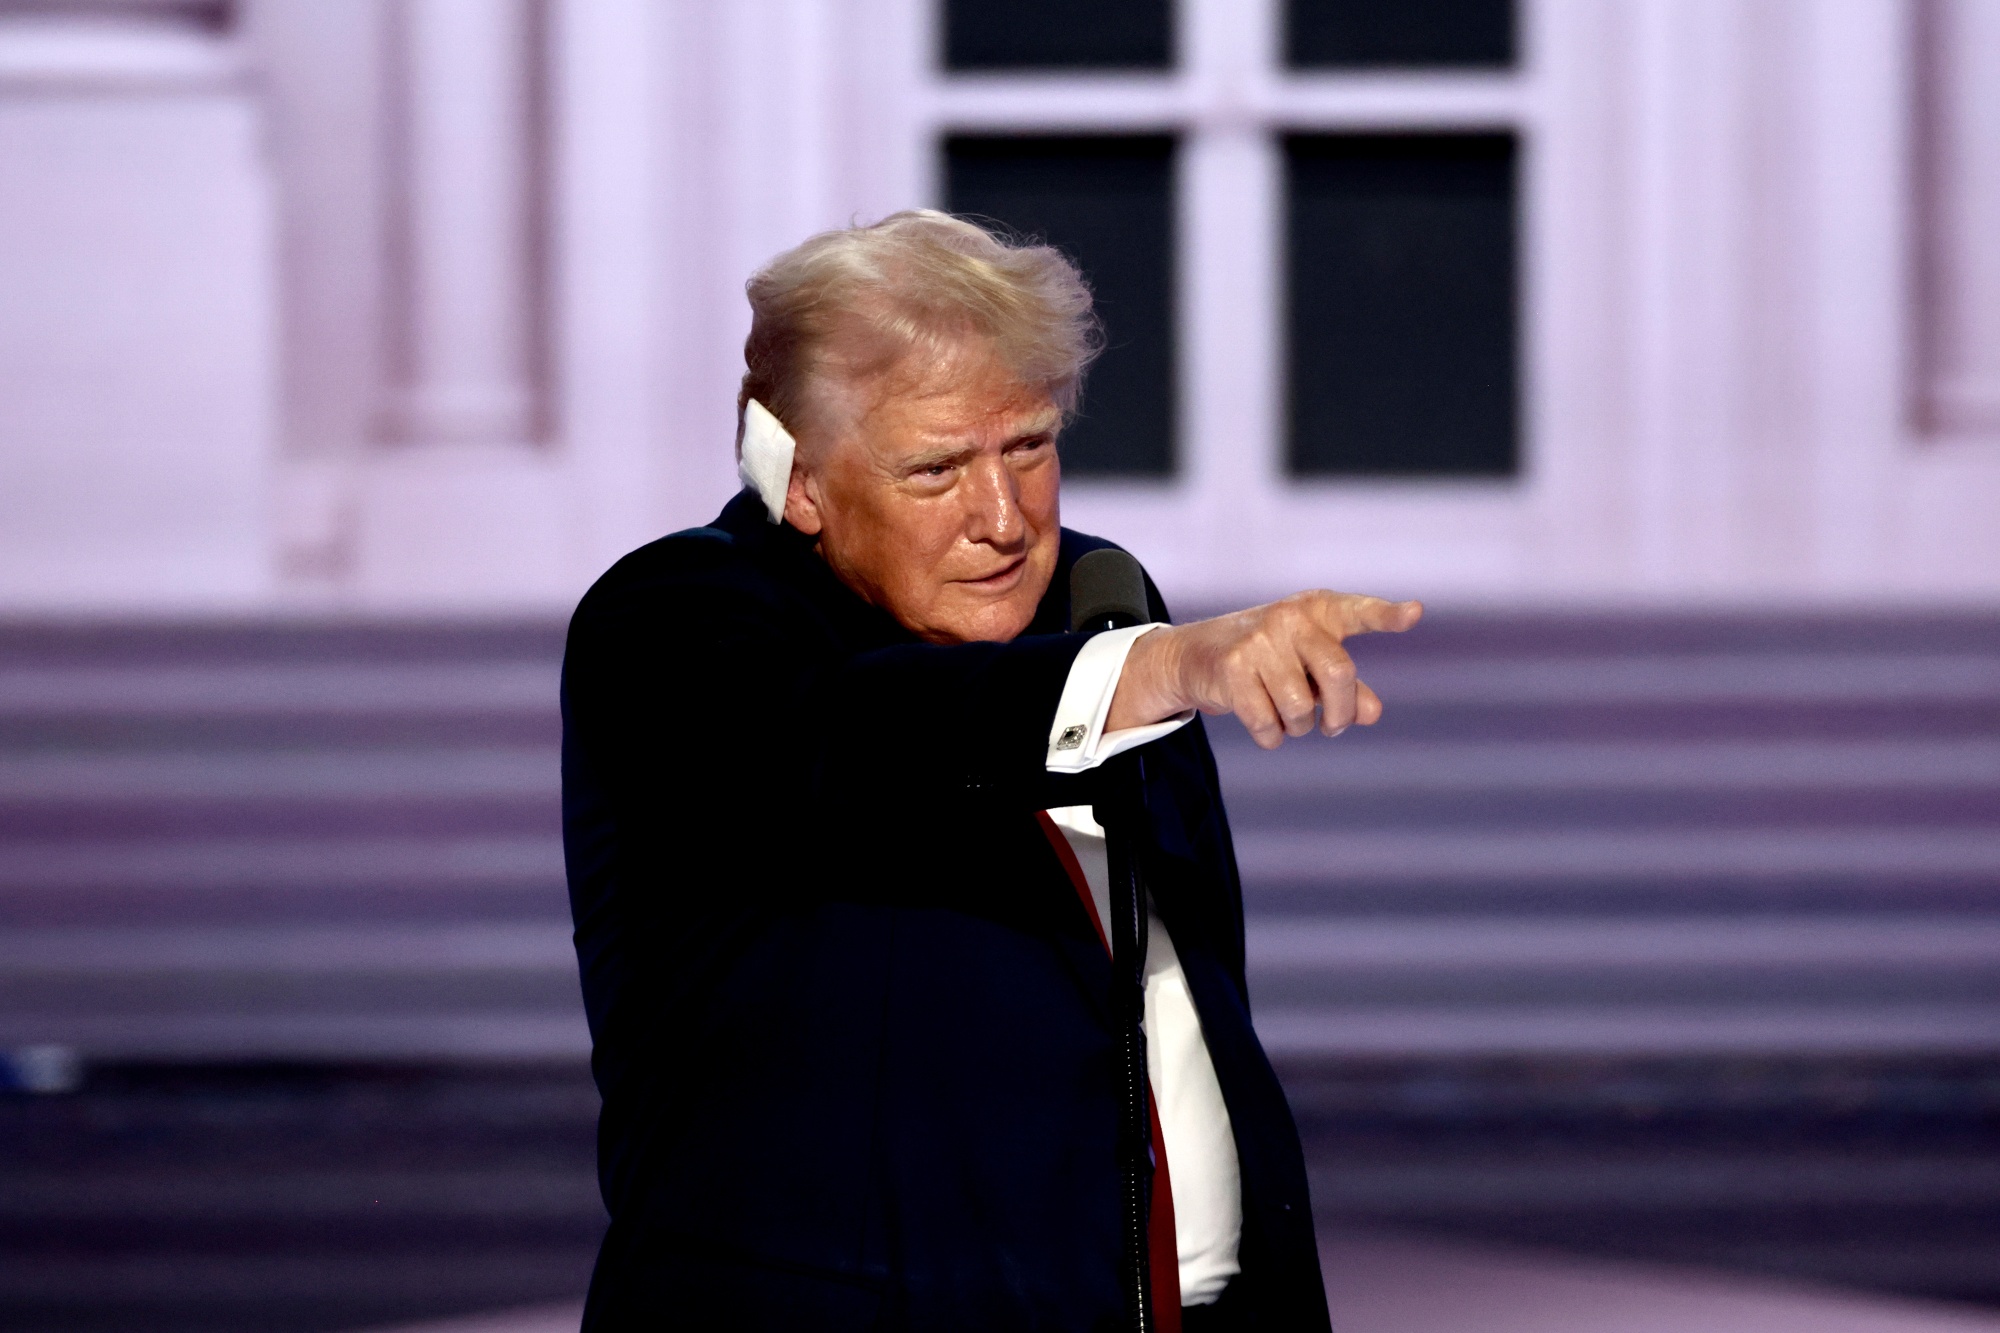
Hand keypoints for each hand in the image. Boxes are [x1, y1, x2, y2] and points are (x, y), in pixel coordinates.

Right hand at [1107, 592, 1421, 748]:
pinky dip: (1271, 737)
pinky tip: (1265, 726)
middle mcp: (1290, 618)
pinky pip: (1268, 723)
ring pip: (1301, 708)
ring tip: (1285, 716)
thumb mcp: (1309, 666)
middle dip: (1341, 713)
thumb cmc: (1267, 659)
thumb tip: (1372, 713)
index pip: (1359, 612)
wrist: (1194, 655)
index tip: (1414, 614)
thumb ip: (1347, 688)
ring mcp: (1259, 640)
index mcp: (1317, 610)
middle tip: (1333, 727)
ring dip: (1298, 727)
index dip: (1387, 616)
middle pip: (1339, 673)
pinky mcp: (1232, 667)